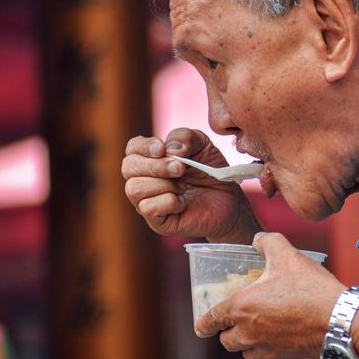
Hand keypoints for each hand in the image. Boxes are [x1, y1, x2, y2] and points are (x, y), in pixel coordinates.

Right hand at [122, 128, 260, 241]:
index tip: (162, 149)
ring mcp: (148, 201)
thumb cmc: (211, 172)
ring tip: (184, 187)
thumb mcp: (203, 145)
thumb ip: (185, 137)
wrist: (230, 200)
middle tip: (181, 169)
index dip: (144, 146)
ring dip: (164, 184)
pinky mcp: (158, 221)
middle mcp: (144, 180)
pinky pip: (148, 208)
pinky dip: (168, 202)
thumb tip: (170, 149)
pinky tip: (182, 202)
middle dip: (156, 166)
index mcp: (151, 159)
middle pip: (128, 167)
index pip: (132, 148)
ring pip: (135, 188)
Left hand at [196, 232, 345, 358]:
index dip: (204, 323)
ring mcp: (266, 349)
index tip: (202, 326)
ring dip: (249, 347)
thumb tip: (257, 239)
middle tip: (240, 322)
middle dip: (229, 332)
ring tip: (260, 334)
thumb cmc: (309, 286)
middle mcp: (248, 333)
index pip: (209, 320)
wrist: (338, 317)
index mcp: (240, 307)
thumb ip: (267, 242)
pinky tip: (276, 356)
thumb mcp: (287, 254)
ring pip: (247, 355)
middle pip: (227, 341)